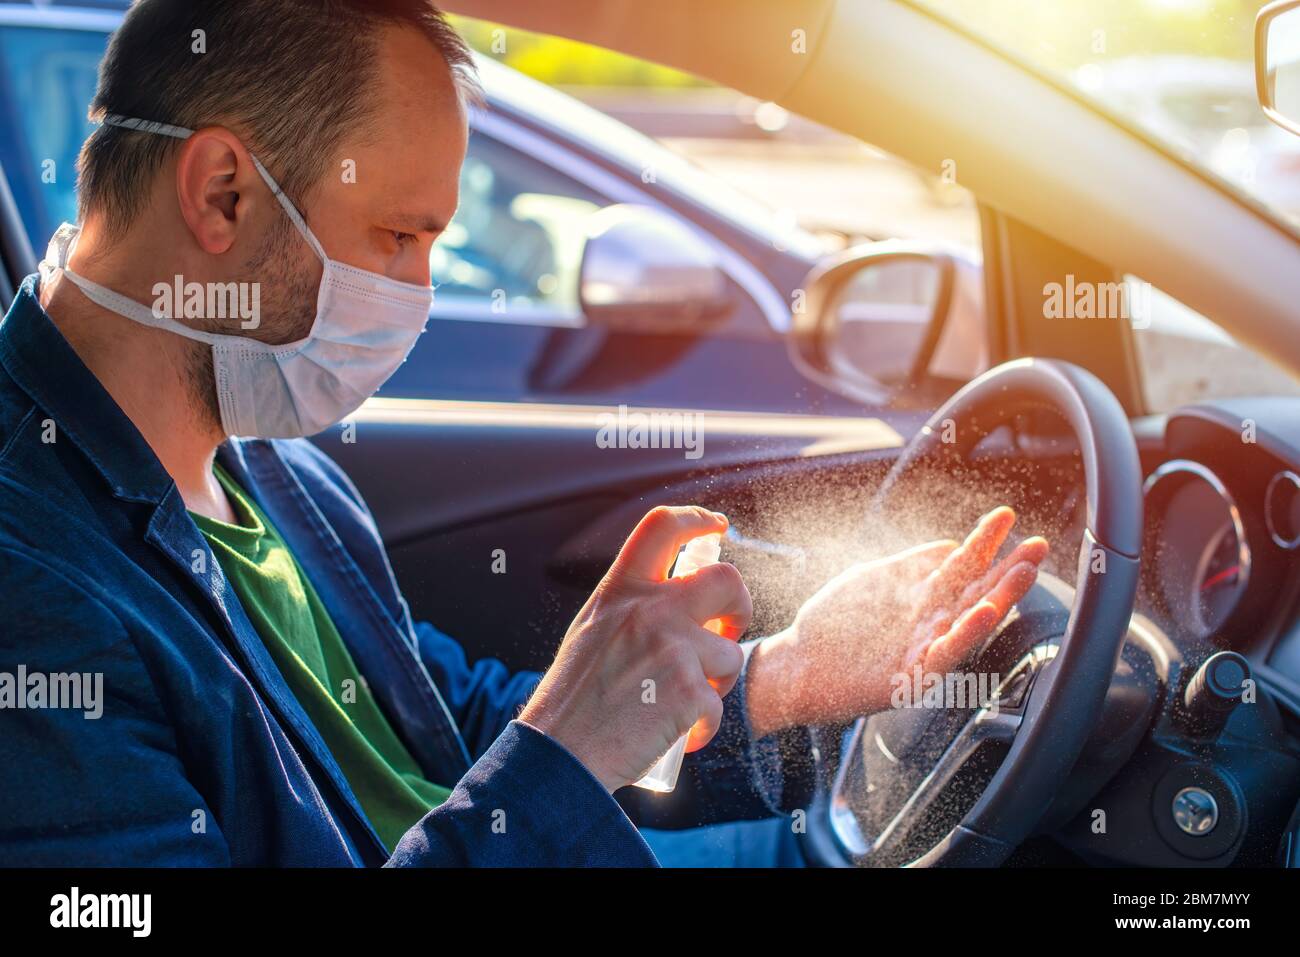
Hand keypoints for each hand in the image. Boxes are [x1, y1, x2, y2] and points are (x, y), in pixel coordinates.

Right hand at [519, 506, 750, 791]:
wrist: (561, 754)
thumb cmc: (573, 698)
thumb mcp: (593, 629)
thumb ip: (632, 605)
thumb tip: (677, 592)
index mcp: (621, 591)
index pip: (663, 527)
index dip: (697, 518)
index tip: (716, 525)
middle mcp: (650, 610)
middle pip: (727, 580)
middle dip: (739, 607)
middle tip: (725, 631)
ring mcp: (673, 649)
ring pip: (731, 654)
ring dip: (717, 681)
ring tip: (685, 700)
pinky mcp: (690, 693)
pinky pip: (719, 705)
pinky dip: (705, 725)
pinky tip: (683, 733)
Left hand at [747, 506, 1046, 736]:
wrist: (799, 665)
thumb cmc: (834, 624)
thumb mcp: (872, 579)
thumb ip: (910, 564)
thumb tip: (949, 545)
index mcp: (922, 597)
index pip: (962, 564)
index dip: (984, 541)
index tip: (1006, 516)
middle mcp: (930, 621)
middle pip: (977, 591)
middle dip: (1009, 569)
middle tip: (1038, 546)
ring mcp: (924, 647)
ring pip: (970, 620)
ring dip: (999, 597)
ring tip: (1024, 573)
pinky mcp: (912, 675)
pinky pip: (945, 653)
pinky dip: (965, 633)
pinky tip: (982, 613)